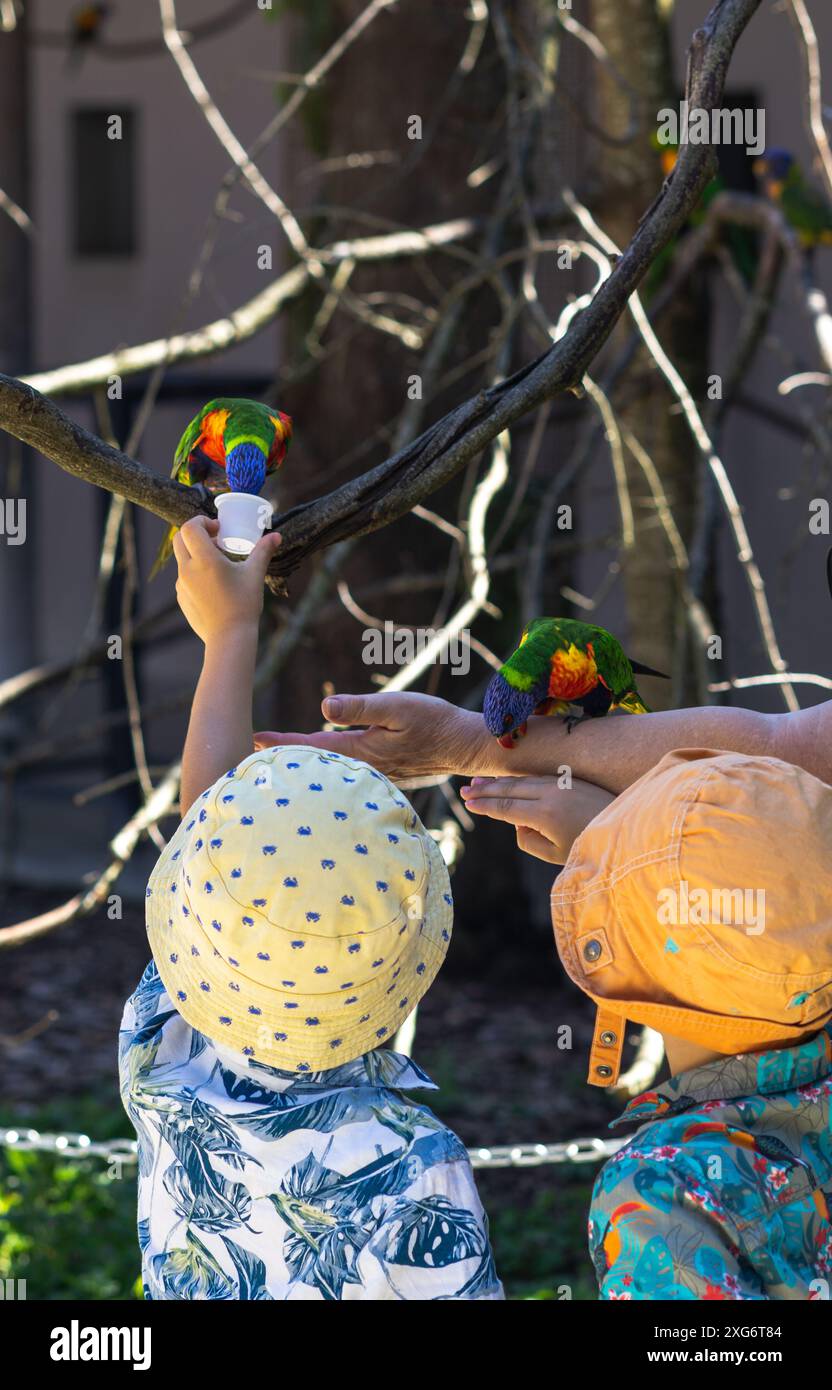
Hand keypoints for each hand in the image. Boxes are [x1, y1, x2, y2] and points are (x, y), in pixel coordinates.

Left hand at [173, 516, 281, 644]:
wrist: (229, 638)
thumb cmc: (243, 605)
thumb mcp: (254, 575)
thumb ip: (263, 551)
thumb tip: (276, 536)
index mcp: (204, 560)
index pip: (190, 527)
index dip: (202, 521)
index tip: (218, 529)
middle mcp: (188, 570)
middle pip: (180, 539)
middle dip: (196, 534)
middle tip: (215, 540)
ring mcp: (181, 585)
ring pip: (182, 559)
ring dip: (196, 554)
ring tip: (218, 564)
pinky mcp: (181, 598)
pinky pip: (184, 577)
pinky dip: (195, 572)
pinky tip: (213, 584)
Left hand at [254, 691, 497, 782]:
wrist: (465, 746)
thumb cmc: (433, 722)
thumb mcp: (396, 706)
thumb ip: (360, 708)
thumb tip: (323, 708)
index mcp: (361, 750)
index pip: (311, 746)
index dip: (281, 742)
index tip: (253, 738)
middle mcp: (363, 766)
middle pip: (316, 762)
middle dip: (285, 755)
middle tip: (252, 750)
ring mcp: (374, 773)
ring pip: (331, 769)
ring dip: (306, 762)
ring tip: (281, 757)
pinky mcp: (384, 773)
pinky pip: (348, 772)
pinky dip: (329, 767)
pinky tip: (325, 764)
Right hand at [460, 775, 614, 863]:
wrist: (627, 830)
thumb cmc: (590, 848)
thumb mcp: (555, 855)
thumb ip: (529, 841)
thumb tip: (517, 825)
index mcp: (545, 814)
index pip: (506, 808)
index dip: (485, 806)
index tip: (468, 803)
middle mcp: (551, 794)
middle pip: (511, 789)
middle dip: (486, 790)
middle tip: (465, 789)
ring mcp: (563, 783)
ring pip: (524, 780)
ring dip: (501, 781)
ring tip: (480, 782)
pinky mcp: (572, 779)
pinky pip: (538, 777)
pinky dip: (520, 779)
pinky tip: (510, 780)